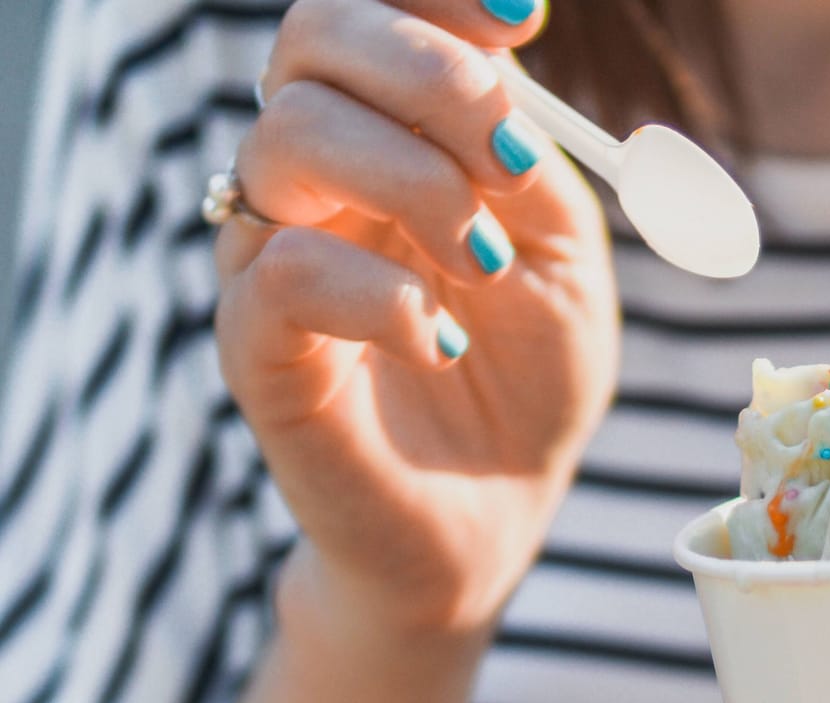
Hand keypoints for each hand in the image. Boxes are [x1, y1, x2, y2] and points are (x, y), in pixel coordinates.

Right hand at [214, 0, 618, 643]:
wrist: (494, 517)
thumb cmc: (528, 382)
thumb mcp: (565, 261)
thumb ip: (532, 167)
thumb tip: (504, 83)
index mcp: (396, 133)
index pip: (376, 10)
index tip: (520, 16)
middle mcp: (320, 173)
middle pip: (316, 38)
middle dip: (430, 73)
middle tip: (512, 159)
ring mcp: (274, 249)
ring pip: (292, 135)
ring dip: (415, 181)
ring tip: (486, 264)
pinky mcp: (255, 345)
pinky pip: (283, 269)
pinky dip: (380, 295)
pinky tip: (439, 342)